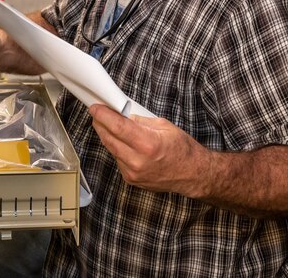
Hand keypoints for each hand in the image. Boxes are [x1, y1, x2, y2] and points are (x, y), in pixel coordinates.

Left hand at [89, 104, 209, 196]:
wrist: (192, 174)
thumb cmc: (181, 148)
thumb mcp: (163, 125)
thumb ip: (139, 121)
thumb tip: (121, 114)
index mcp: (147, 144)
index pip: (117, 126)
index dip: (103, 115)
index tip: (95, 107)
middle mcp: (137, 160)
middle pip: (108, 138)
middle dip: (100, 124)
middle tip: (97, 113)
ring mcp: (133, 172)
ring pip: (111, 149)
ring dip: (107, 136)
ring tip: (108, 125)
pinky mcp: (130, 179)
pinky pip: (117, 159)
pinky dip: (116, 149)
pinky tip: (121, 142)